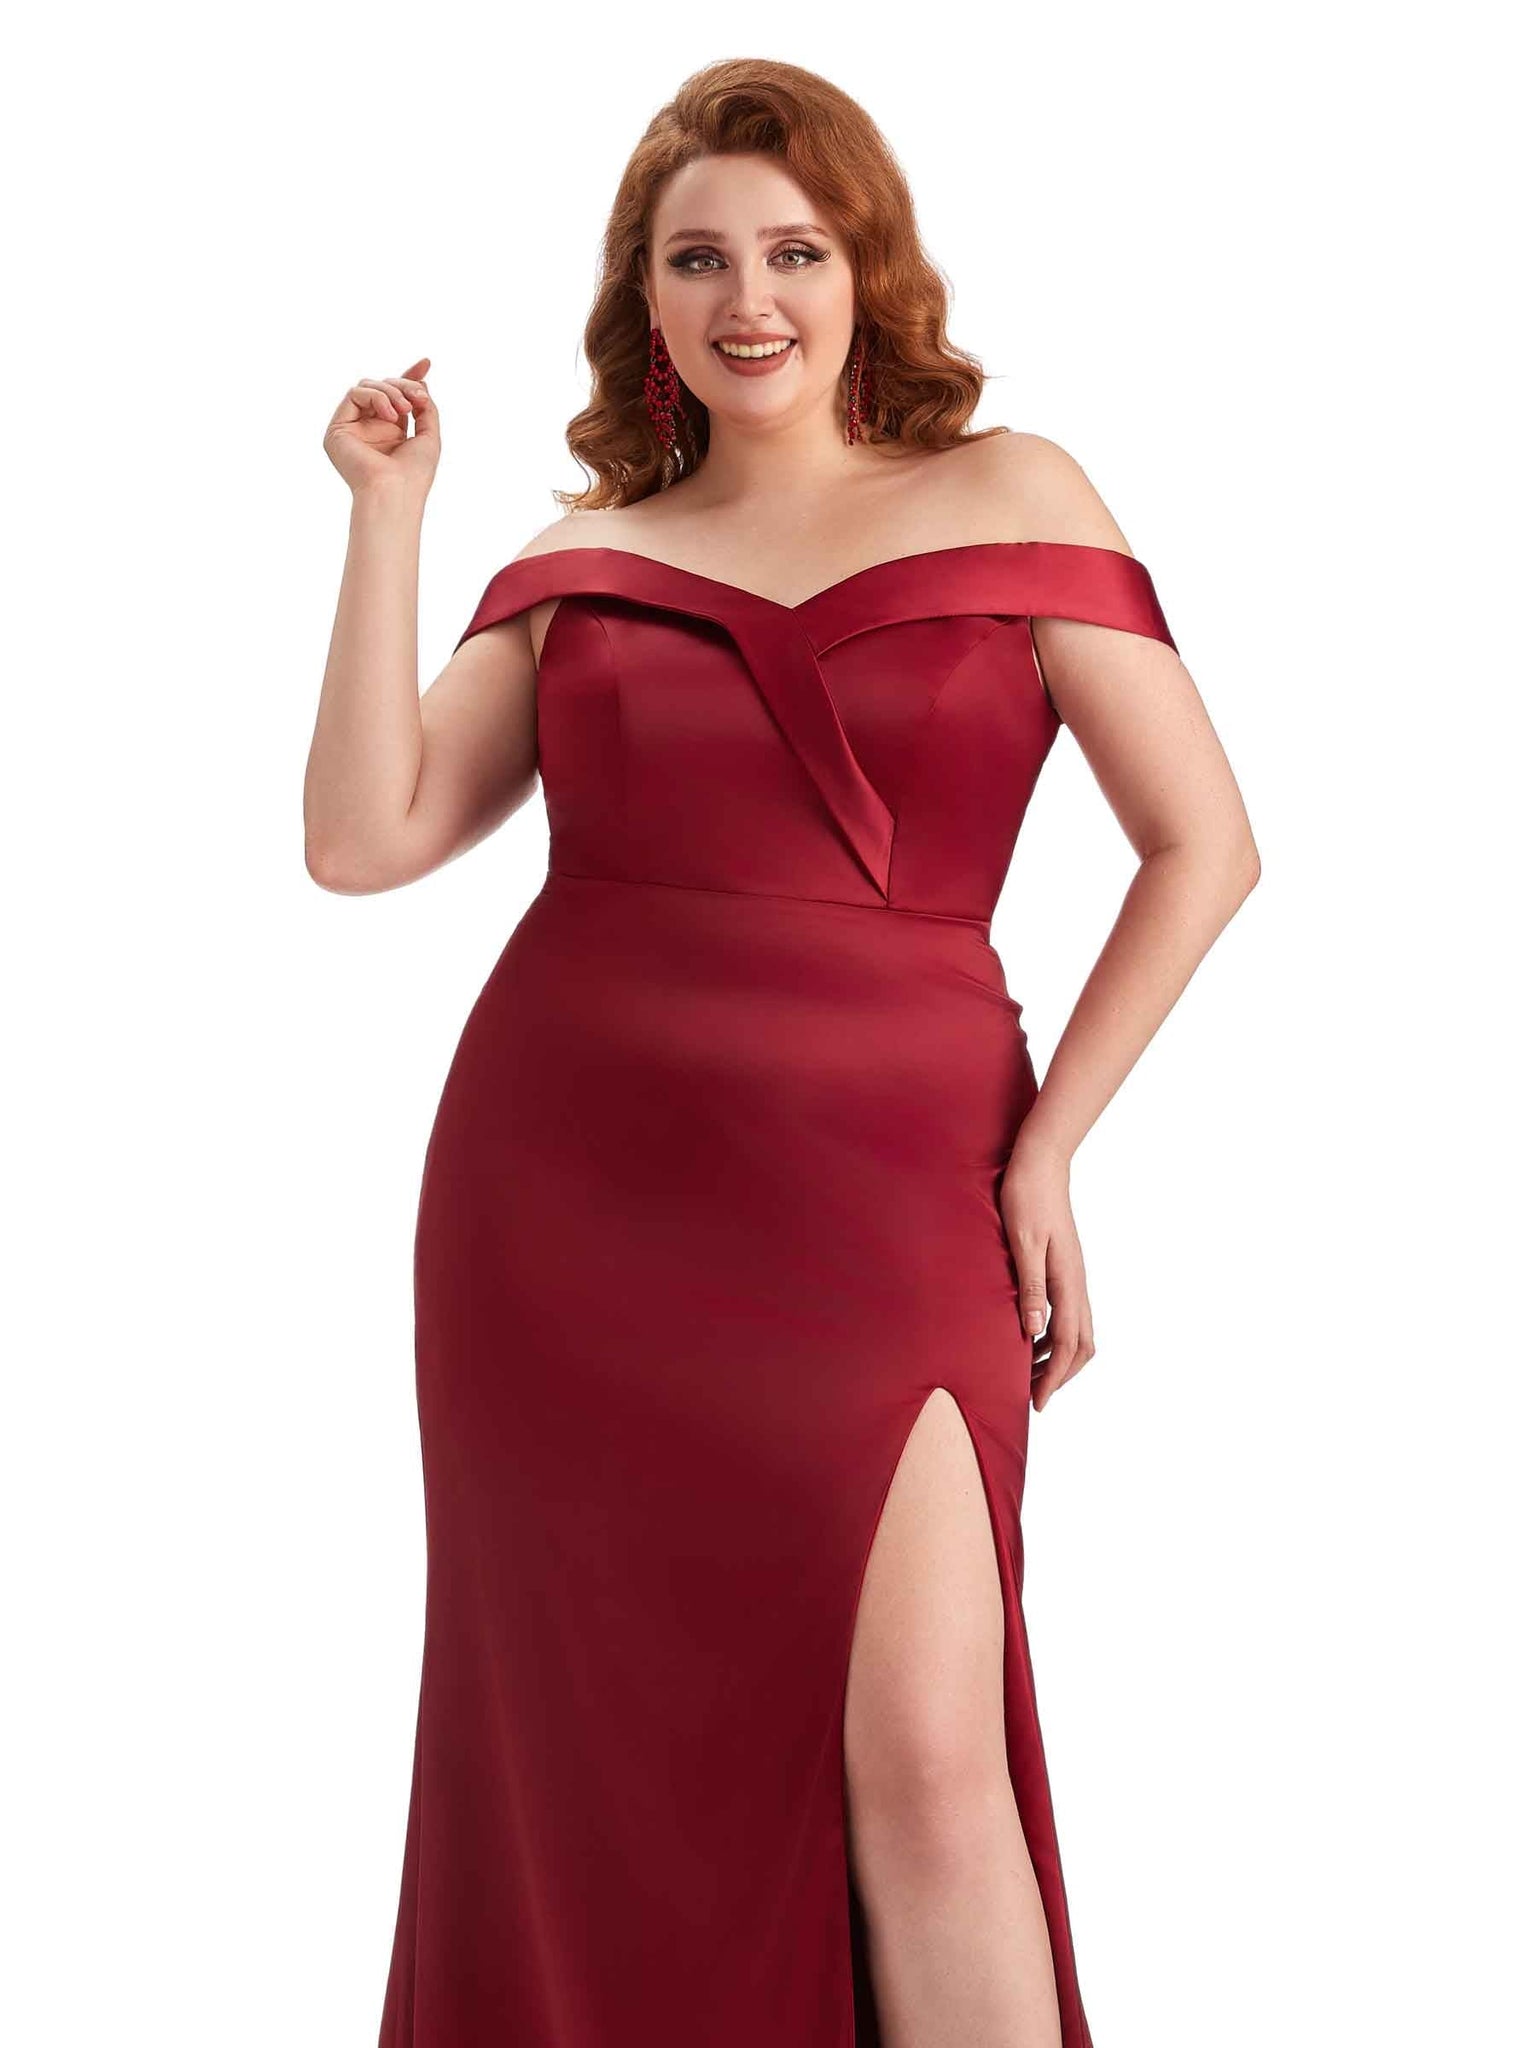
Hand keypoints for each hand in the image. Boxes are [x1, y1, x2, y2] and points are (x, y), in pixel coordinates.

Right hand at [323, 356, 439, 495]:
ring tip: (405, 410)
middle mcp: (370, 429)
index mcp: (391, 433)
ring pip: (368, 387)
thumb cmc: (414, 475)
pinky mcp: (337, 429)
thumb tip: (421, 382)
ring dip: (391, 392)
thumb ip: (425, 407)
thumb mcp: (429, 435)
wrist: (395, 493)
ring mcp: (352, 428)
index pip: (396, 397)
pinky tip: (390, 415)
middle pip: (383, 388)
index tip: (426, 364)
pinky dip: (376, 397)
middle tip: (420, 398)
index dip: (409, 377)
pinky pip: (354, 394)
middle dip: (404, 386)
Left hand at [999, 1138, 1095, 1410]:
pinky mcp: (1065, 1267)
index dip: (1053, 1376)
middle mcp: (1076, 1282)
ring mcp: (1073, 1274)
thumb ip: (1029, 1285)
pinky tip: (1031, 1336)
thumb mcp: (1021, 1241)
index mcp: (1066, 1280)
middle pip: (1082, 1343)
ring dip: (1058, 1357)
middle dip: (1061, 1374)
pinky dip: (1055, 1335)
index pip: (1067, 1342)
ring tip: (1029, 1374)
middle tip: (1034, 1396)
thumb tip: (1034, 1330)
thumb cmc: (1025, 1196)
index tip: (1036, 1401)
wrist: (1040, 1162)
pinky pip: (1069, 1313)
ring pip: (1078, 1330)